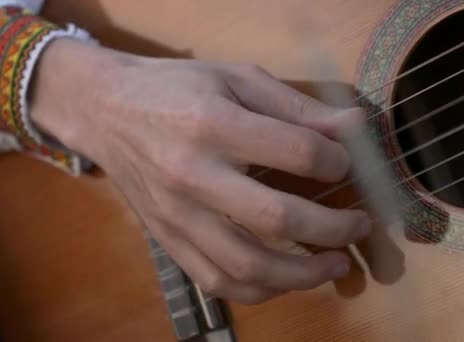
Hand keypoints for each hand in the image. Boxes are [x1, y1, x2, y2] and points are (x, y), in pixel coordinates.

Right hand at [30, 39, 370, 303]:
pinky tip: (283, 279)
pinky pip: (216, 281)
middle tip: (358, 224)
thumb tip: (354, 129)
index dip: (337, 161)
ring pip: (247, 266)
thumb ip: (295, 106)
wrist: (105, 111)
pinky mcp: (166, 239)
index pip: (297, 152)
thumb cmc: (173, 88)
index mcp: (212, 123)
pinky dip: (258, 291)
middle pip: (277, 218)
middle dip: (334, 228)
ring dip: (303, 275)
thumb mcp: (235, 77)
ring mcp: (176, 215)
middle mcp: (192, 175)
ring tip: (334, 264)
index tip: (344, 163)